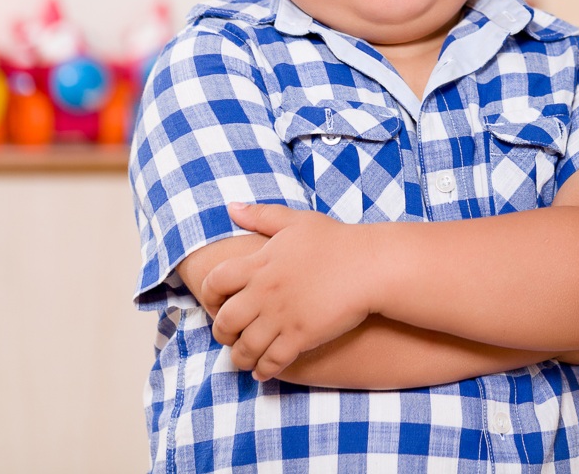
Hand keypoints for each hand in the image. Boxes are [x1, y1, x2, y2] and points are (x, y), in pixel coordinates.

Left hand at [201, 202, 378, 380]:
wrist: (370, 265)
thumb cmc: (337, 241)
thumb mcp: (297, 221)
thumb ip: (262, 216)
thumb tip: (232, 207)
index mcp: (260, 263)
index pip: (215, 281)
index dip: (208, 295)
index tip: (216, 302)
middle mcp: (265, 292)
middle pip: (225, 320)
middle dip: (222, 332)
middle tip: (229, 335)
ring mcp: (282, 316)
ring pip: (245, 347)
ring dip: (240, 357)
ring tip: (244, 359)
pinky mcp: (301, 336)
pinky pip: (272, 361)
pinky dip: (264, 370)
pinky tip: (264, 371)